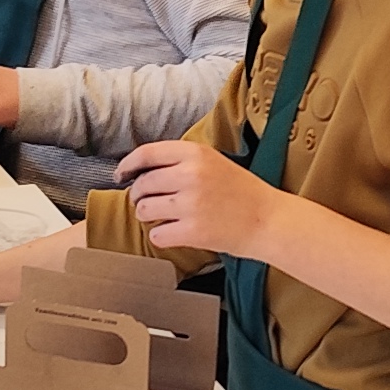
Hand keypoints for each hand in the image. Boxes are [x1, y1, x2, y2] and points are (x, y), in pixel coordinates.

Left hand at [119, 137, 273, 261]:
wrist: (268, 220)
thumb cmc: (241, 192)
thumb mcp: (213, 162)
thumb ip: (181, 161)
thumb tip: (141, 170)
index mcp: (196, 153)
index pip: (147, 153)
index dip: (128, 165)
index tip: (121, 175)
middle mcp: (190, 175)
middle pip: (142, 185)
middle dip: (139, 196)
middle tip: (148, 202)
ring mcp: (191, 204)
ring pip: (144, 210)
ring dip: (149, 216)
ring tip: (165, 217)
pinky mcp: (193, 231)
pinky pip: (157, 234)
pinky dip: (162, 236)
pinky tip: (176, 233)